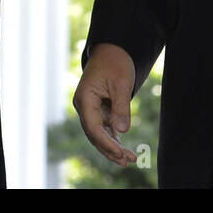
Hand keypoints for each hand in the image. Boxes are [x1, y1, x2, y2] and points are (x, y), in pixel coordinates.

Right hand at [73, 42, 137, 166]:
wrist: (111, 50)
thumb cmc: (115, 63)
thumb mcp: (121, 83)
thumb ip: (121, 107)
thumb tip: (122, 132)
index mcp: (84, 99)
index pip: (93, 127)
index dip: (106, 142)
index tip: (120, 152)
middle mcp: (84, 107)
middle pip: (94, 134)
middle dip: (110, 149)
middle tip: (126, 161)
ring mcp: (89, 109)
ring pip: (99, 134)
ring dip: (112, 147)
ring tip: (128, 160)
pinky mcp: (98, 110)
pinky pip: (104, 128)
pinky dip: (113, 138)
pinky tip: (124, 150)